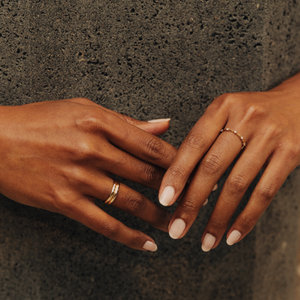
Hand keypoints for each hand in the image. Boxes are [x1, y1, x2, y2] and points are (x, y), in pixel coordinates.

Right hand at [0, 98, 176, 250]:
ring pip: (130, 201)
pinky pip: (103, 223)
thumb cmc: (41, 120)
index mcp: (99, 122)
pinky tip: (148, 244)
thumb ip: (126, 121)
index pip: (150, 145)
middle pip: (145, 173)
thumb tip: (163, 125)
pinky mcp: (63, 202)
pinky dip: (128, 236)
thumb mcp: (84, 109)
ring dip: (158, 214)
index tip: (193, 169)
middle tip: (194, 198)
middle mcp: (92, 149)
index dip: (178, 159)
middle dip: (174, 188)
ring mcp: (78, 178)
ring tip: (177, 222)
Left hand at [159, 72, 299, 250]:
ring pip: (237, 184)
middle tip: (177, 229)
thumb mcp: (226, 114)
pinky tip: (233, 235)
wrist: (298, 102)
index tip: (164, 200)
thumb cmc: (252, 114)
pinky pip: (265, 192)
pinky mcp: (292, 152)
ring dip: (218, 218)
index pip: (194, 144)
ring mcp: (270, 136)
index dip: (177, 174)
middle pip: (212, 167)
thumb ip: (204, 139)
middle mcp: (246, 118)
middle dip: (192, 203)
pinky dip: (247, 218)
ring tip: (205, 241)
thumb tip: (179, 180)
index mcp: (223, 107)